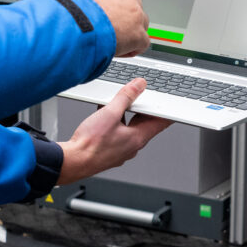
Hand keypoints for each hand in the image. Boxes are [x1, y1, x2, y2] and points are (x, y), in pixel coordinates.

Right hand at [56, 78, 171, 183]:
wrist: (73, 161)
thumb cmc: (91, 144)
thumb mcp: (110, 113)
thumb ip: (125, 97)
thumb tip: (138, 86)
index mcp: (137, 138)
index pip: (160, 123)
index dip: (166, 112)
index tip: (172, 106)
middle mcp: (132, 146)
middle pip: (144, 124)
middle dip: (142, 109)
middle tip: (142, 97)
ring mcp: (121, 150)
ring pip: (129, 128)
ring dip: (126, 115)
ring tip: (117, 104)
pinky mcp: (110, 151)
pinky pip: (118, 133)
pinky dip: (115, 122)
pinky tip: (104, 115)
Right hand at [62, 0, 149, 56]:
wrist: (73, 23)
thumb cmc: (71, 8)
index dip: (121, 2)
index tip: (115, 10)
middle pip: (135, 7)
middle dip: (126, 18)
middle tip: (112, 27)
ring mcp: (135, 15)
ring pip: (141, 24)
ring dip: (130, 33)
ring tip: (113, 40)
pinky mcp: (137, 34)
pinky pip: (142, 43)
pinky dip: (132, 49)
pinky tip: (118, 50)